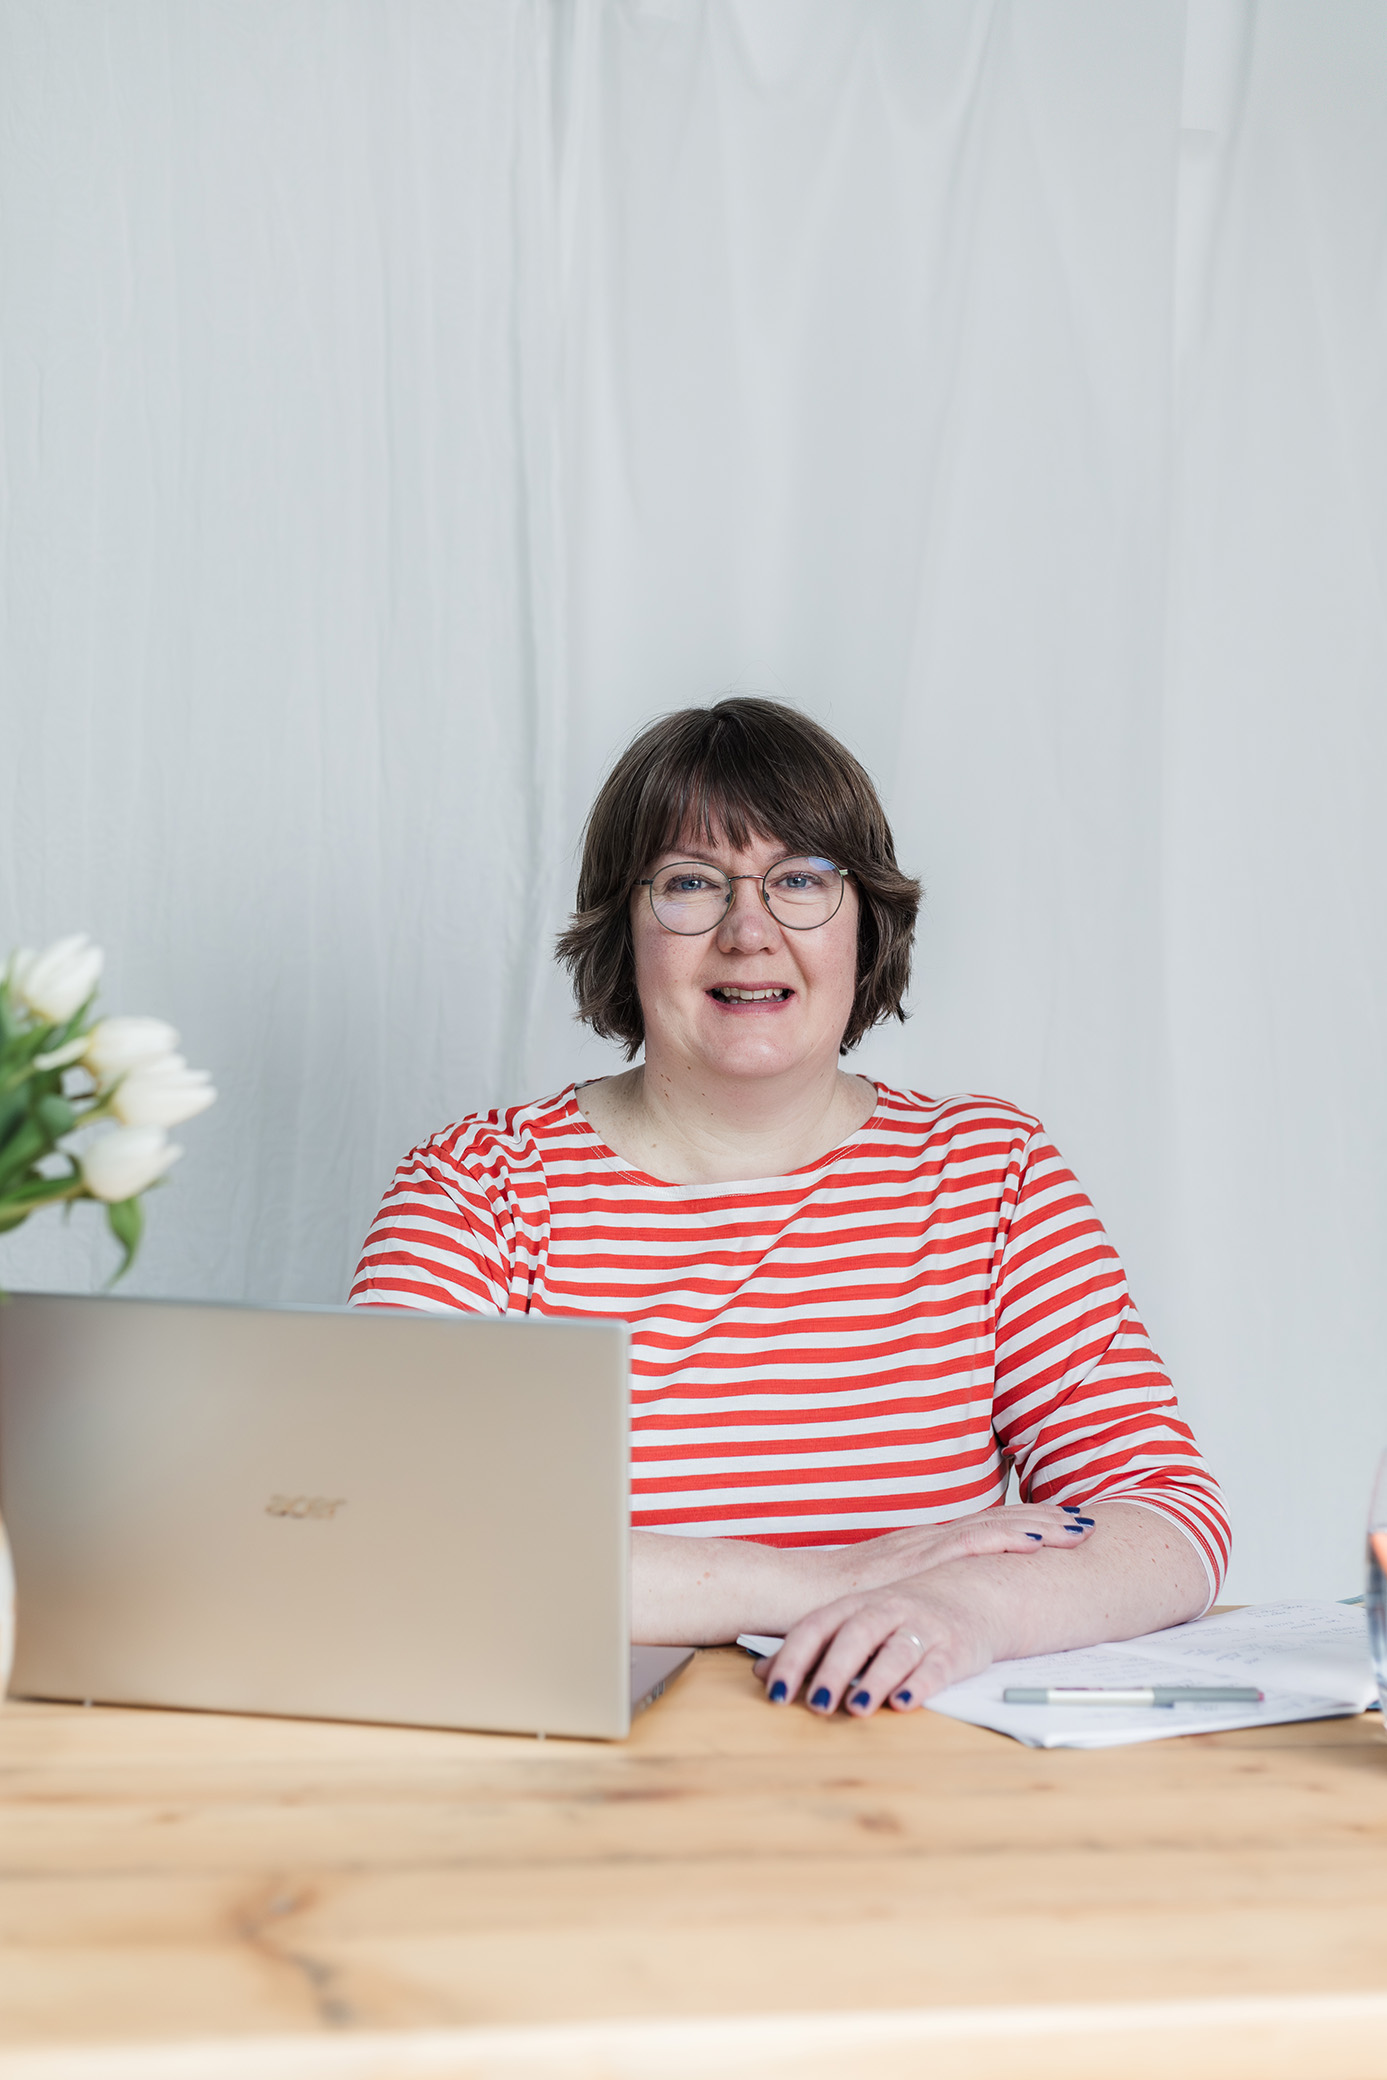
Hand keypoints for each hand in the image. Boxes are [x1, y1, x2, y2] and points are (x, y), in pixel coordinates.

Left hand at [759, 1567, 998, 1718]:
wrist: (971, 1590)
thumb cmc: (900, 1613)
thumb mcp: (853, 1621)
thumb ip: (810, 1648)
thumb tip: (761, 1674)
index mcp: (854, 1606)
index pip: (816, 1628)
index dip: (794, 1659)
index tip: (776, 1693)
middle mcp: (886, 1612)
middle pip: (855, 1637)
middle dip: (835, 1670)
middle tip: (818, 1704)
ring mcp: (921, 1628)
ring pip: (895, 1652)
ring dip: (876, 1679)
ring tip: (859, 1707)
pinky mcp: (953, 1649)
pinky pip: (936, 1667)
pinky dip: (920, 1685)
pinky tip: (905, 1703)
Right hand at [825, 1501, 1096, 1596]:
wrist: (785, 1587)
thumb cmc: (823, 1601)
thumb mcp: (876, 1603)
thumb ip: (904, 1605)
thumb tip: (929, 1620)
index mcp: (920, 1548)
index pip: (982, 1531)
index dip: (1025, 1527)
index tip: (1062, 1526)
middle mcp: (926, 1540)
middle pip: (996, 1523)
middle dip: (1044, 1523)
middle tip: (1087, 1523)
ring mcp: (920, 1546)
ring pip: (992, 1528)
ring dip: (1038, 1528)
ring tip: (1077, 1529)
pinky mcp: (912, 1560)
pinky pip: (967, 1545)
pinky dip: (1004, 1541)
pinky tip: (1034, 1542)